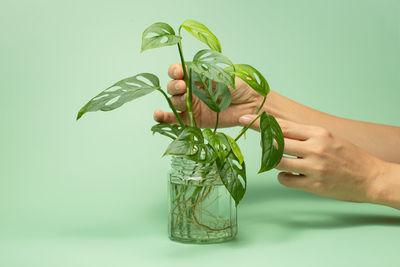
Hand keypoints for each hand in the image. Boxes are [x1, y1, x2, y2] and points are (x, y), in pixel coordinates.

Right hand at [153, 63, 263, 127]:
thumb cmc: (239, 86)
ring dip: (176, 99)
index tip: (178, 71)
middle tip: (183, 86)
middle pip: (173, 87)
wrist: (251, 104)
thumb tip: (191, 76)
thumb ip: (205, 77)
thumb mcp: (222, 77)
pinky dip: (164, 118)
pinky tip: (158, 115)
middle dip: (175, 85)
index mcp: (196, 76)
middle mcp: (191, 90)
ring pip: (174, 101)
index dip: (175, 70)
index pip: (179, 71)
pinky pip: (175, 119)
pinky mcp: (193, 120)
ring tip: (186, 99)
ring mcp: (192, 106)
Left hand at [239, 115, 389, 204]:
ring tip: (283, 161)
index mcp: (318, 133)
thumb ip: (305, 135)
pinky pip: (285, 180)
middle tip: (262, 144)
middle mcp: (315, 148)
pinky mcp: (313, 185)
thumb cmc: (349, 156)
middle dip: (263, 143)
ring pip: (277, 162)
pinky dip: (284, 177)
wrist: (371, 177)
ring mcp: (314, 168)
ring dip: (274, 161)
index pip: (282, 125)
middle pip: (275, 143)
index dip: (261, 122)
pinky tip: (292, 176)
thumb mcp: (329, 137)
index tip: (245, 118)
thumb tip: (278, 132)